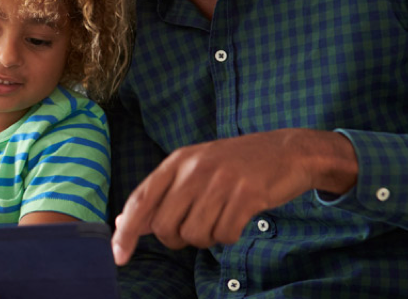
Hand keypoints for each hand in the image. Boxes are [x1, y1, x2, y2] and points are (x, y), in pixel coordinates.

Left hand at [112, 128, 356, 264]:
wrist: (288, 151)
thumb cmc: (236, 164)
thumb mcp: (194, 169)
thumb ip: (162, 195)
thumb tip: (125, 223)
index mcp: (177, 161)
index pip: (140, 200)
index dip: (126, 231)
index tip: (119, 256)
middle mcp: (194, 169)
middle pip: (165, 226)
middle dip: (177, 238)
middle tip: (196, 227)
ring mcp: (221, 181)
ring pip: (194, 235)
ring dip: (206, 238)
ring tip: (220, 218)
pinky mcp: (248, 195)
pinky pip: (224, 235)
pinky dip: (228, 236)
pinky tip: (237, 219)